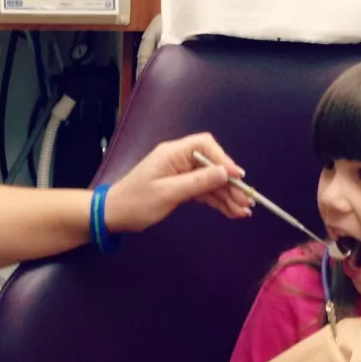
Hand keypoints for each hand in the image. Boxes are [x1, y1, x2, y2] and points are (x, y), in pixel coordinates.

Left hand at [104, 132, 251, 233]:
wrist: (114, 215)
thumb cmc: (136, 202)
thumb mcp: (168, 193)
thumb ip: (198, 182)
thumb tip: (225, 172)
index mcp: (173, 153)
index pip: (205, 146)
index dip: (224, 159)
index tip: (237, 177)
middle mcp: (179, 159)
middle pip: (212, 165)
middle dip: (230, 184)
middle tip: (246, 202)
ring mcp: (180, 173)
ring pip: (210, 181)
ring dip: (227, 196)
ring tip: (243, 212)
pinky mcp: (181, 187)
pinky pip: (203, 191)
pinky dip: (217, 201)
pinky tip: (231, 211)